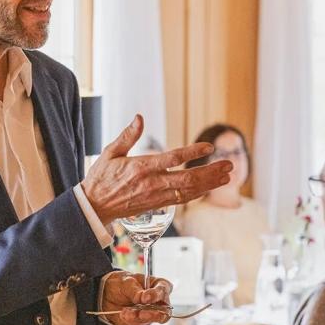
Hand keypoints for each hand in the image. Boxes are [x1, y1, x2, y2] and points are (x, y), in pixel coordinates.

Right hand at [82, 114, 232, 224]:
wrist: (95, 207)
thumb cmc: (101, 177)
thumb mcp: (110, 153)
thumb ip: (128, 135)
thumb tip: (139, 117)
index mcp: (141, 167)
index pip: (173, 159)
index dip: (193, 153)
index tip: (209, 146)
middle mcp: (152, 183)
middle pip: (188, 179)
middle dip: (211, 172)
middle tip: (229, 164)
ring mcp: (157, 196)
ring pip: (190, 191)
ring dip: (210, 183)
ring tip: (228, 175)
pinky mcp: (158, 204)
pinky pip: (183, 199)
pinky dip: (199, 193)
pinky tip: (210, 186)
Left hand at [101, 272, 172, 324]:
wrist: (108, 295)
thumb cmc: (122, 284)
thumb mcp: (126, 282)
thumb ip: (135, 290)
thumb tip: (142, 297)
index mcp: (159, 285)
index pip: (163, 291)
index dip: (156, 295)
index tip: (145, 298)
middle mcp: (158, 301)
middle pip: (164, 312)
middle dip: (151, 314)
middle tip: (140, 314)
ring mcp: (151, 313)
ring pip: (151, 320)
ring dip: (137, 317)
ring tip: (125, 312)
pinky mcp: (142, 322)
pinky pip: (140, 324)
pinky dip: (130, 320)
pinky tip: (123, 314)